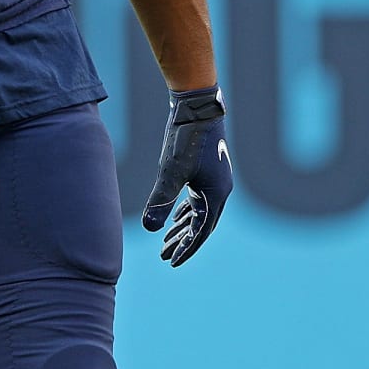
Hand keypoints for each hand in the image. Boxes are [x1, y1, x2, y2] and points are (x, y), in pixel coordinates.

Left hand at [141, 85, 232, 267]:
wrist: (196, 106)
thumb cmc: (185, 138)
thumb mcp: (170, 171)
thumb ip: (160, 200)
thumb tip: (149, 228)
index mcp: (216, 195)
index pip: (201, 232)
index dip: (186, 248)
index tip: (171, 262)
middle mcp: (220, 190)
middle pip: (200, 225)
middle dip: (182, 241)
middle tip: (163, 256)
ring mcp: (214, 180)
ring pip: (198, 212)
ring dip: (183, 226)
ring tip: (166, 241)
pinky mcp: (206, 170)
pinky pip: (198, 198)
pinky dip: (186, 210)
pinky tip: (176, 216)